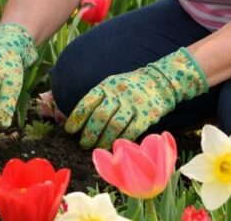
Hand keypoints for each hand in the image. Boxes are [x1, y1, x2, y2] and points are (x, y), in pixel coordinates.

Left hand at [65, 47, 207, 148]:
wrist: (160, 82)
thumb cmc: (129, 88)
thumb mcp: (112, 85)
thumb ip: (98, 99)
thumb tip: (78, 119)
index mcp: (107, 86)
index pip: (88, 102)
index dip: (77, 117)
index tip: (70, 130)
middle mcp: (119, 94)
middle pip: (99, 117)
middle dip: (89, 133)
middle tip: (84, 143)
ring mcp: (133, 105)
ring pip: (114, 126)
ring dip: (103, 141)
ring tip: (98, 148)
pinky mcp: (146, 116)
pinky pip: (130, 132)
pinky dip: (121, 141)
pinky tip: (115, 147)